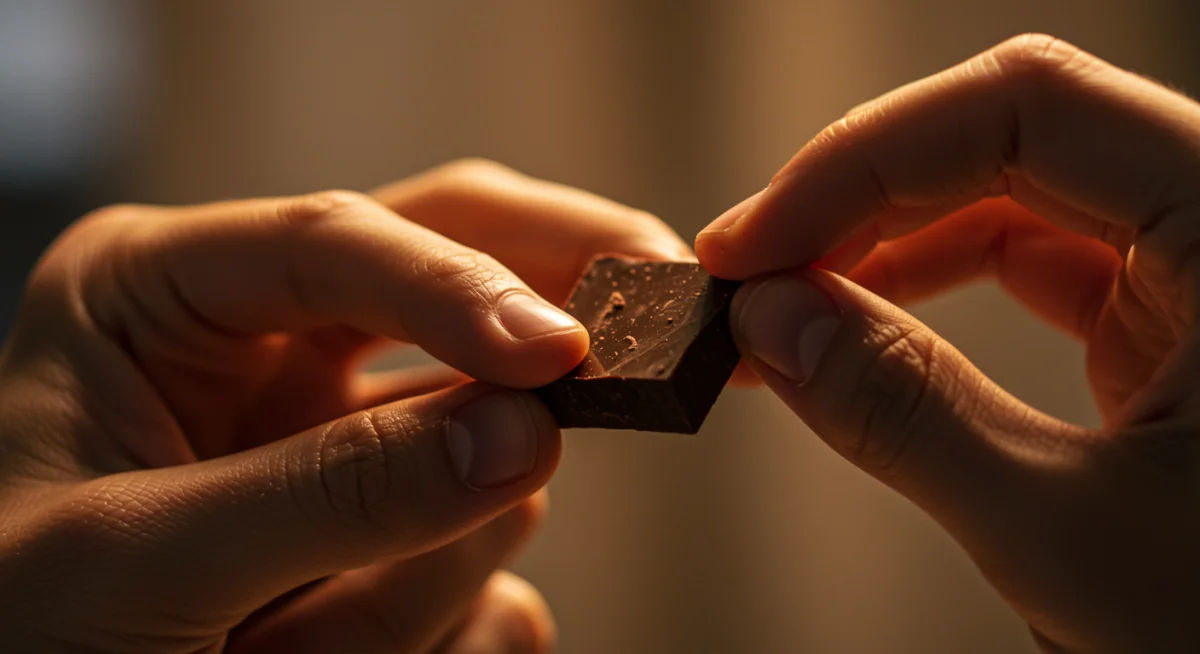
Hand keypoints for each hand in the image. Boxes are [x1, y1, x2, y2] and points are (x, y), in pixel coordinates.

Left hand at [0, 159, 691, 652]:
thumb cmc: (17, 630)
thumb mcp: (139, 560)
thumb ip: (330, 493)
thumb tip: (524, 438)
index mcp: (164, 291)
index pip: (337, 241)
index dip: (463, 287)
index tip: (563, 359)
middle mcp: (265, 334)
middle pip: (451, 252)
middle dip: (542, 301)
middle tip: (654, 329)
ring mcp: (336, 424)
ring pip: (480, 441)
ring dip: (421, 564)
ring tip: (288, 646)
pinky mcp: (386, 505)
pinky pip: (482, 552)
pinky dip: (441, 614)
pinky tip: (324, 649)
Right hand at [697, 35, 1199, 651]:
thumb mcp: (1072, 535)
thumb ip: (912, 413)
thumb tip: (775, 324)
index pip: (1030, 108)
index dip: (864, 157)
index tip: (756, 243)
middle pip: (1012, 136)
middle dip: (858, 197)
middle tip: (749, 271)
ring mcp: (1199, 275)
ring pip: (1014, 196)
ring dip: (884, 241)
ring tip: (789, 304)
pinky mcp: (1169, 328)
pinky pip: (1035, 263)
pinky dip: (930, 287)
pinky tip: (863, 326)